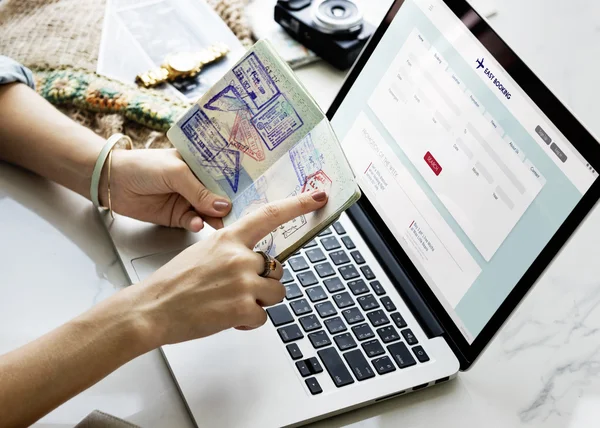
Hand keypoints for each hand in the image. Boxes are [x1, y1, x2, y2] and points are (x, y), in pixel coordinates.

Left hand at [99, 148, 230, 230]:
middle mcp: (199, 183)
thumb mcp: (176, 172)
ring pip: (210, 213)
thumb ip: (200, 191)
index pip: (227, 175)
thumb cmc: (143, 166)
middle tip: (240, 215)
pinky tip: (196, 223)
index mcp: (202, 164)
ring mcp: (190, 201)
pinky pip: (195, 223)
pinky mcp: (179, 217)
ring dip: (215, 219)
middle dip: (231, 206)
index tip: (255, 195)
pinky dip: (197, 225)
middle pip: (222, 197)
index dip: (240, 185)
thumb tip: (225, 206)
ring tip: (218, 224)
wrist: (112, 182)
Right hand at [127, 189, 327, 347]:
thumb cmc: (173, 283)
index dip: (297, 204)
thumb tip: (254, 261)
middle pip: (276, 266)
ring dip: (260, 301)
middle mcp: (239, 256)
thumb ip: (231, 251)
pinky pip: (263, 316)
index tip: (318, 196)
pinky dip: (248, 322)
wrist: (151, 310)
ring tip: (231, 303)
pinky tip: (226, 318)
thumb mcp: (203, 252)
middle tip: (238, 288)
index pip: (269, 215)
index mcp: (228, 238)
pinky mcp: (244, 308)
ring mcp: (243, 282)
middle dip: (264, 280)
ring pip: (276, 292)